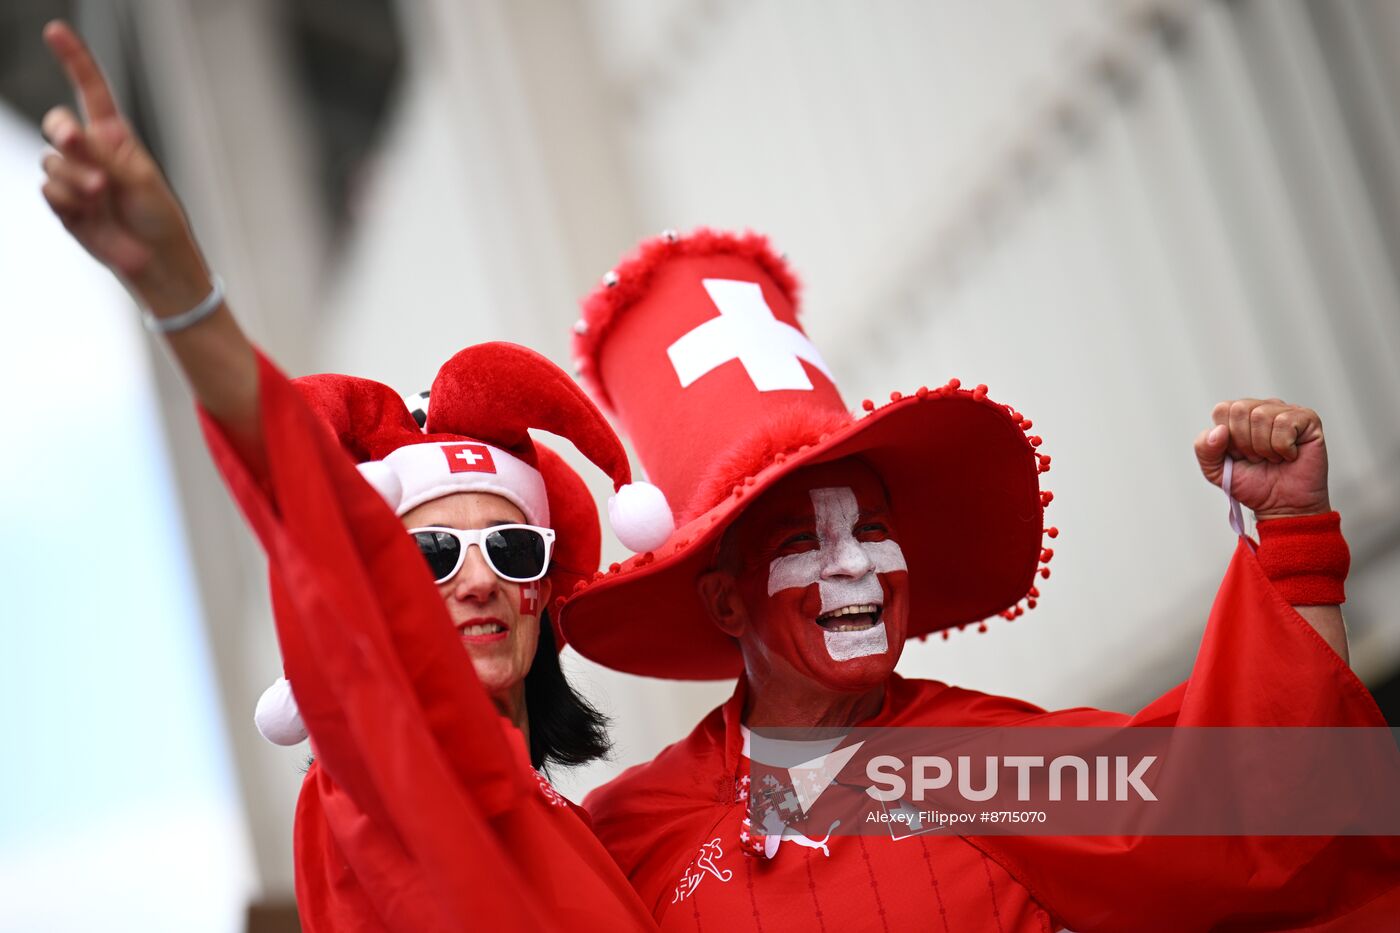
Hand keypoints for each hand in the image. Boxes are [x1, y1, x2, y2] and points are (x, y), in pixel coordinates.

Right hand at [38, 20, 209, 313]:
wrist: (155, 258)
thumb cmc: (157, 216)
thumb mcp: (140, 179)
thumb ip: (105, 155)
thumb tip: (74, 139)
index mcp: (114, 136)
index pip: (89, 90)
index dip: (73, 60)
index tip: (55, 31)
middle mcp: (90, 153)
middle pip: (57, 123)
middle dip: (62, 130)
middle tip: (74, 140)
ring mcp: (74, 178)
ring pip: (53, 162)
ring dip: (76, 177)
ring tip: (102, 194)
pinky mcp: (64, 204)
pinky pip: (50, 190)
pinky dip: (68, 199)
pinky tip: (87, 210)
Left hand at [1194, 398, 1330, 519]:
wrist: (1283, 506)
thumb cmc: (1254, 485)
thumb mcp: (1216, 471)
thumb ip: (1204, 449)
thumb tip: (1218, 430)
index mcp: (1239, 417)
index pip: (1223, 409)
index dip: (1228, 438)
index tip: (1239, 455)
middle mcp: (1263, 409)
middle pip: (1241, 409)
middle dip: (1245, 443)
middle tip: (1257, 458)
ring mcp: (1286, 412)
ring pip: (1262, 415)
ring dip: (1265, 447)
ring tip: (1273, 458)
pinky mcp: (1308, 419)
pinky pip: (1285, 423)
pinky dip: (1283, 447)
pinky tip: (1289, 455)